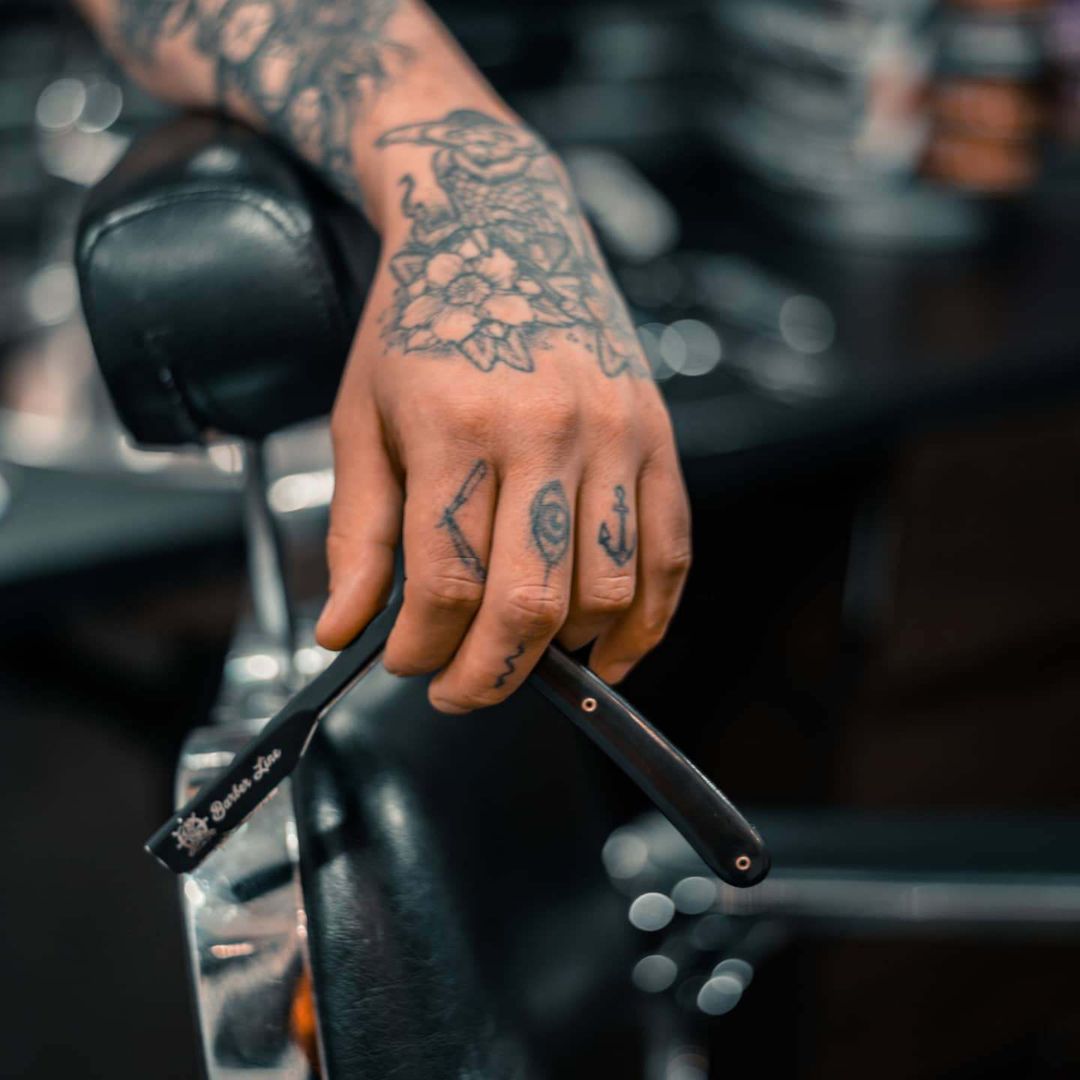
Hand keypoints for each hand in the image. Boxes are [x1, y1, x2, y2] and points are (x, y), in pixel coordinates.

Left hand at [315, 111, 690, 711]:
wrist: (501, 228)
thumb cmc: (420, 325)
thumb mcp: (363, 418)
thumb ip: (356, 532)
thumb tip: (341, 631)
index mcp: (457, 424)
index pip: (445, 580)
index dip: (421, 647)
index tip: (405, 663)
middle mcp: (547, 430)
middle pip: (531, 600)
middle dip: (490, 675)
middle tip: (459, 692)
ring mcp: (615, 433)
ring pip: (608, 590)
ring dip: (563, 653)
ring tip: (523, 659)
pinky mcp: (658, 437)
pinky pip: (671, 553)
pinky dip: (648, 620)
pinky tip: (611, 652)